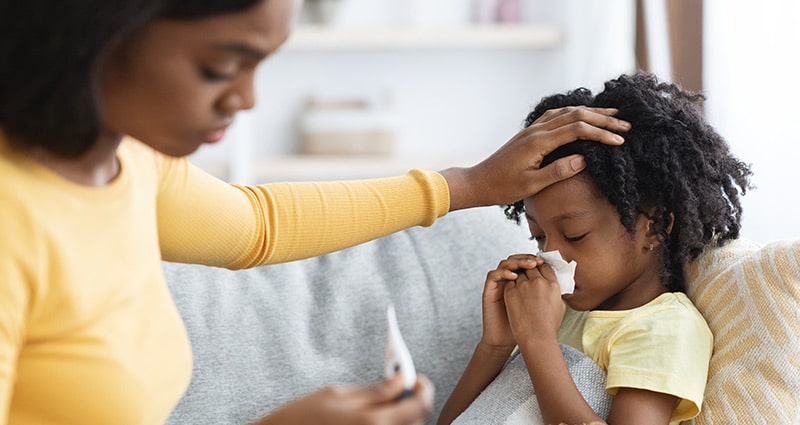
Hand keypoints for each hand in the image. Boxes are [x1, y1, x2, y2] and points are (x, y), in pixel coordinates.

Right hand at [256, 374, 433, 424]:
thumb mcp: (337, 395)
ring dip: (400, 416)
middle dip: (412, 402)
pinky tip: (369, 420)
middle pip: (416, 421)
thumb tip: (401, 379)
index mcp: (373, 422)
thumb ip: (375, 390)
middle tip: (398, 388)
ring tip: (380, 405)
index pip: (420, 405)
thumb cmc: (302, 417)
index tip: (418, 379)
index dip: (424, 388)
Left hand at [441, 106, 629, 210]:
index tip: (620, 141)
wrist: (478, 182)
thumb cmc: (503, 187)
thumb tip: (584, 159)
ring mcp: (532, 129)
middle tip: (627, 125)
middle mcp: (536, 130)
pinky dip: (574, 114)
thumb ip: (558, 171)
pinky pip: (556, 116)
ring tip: (613, 116)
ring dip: (591, 113)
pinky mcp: (530, 133)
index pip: (577, 129)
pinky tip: (583, 116)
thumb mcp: (532, 185)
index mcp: (538, 142)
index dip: (601, 133)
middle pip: (576, 116)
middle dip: (603, 119)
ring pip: (566, 113)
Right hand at [480, 254, 542, 349]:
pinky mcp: (489, 290)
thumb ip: (547, 295)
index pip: (527, 264)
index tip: (545, 261)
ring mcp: (498, 284)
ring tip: (529, 266)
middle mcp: (509, 280)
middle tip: (537, 261)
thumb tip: (561, 283)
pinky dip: (503, 273)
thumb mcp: (540, 307)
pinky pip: (493, 275)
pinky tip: (514, 277)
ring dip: (517, 262)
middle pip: (516, 259)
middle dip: (527, 258)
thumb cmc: (524, 326)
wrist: (506, 339)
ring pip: (505, 263)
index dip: (536, 260)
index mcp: (521, 282)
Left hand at [502, 261, 565, 343]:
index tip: (538, 269)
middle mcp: (538, 282)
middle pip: (531, 267)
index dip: (540, 267)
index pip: (545, 266)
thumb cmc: (549, 326)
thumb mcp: (560, 306)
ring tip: (520, 287)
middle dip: (529, 270)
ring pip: (519, 273)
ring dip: (519, 277)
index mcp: (552, 284)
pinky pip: (510, 282)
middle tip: (527, 276)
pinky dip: (511, 285)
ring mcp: (523, 286)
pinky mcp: (510, 292)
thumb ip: (556, 292)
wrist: (535, 338)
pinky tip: (513, 293)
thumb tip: (553, 286)